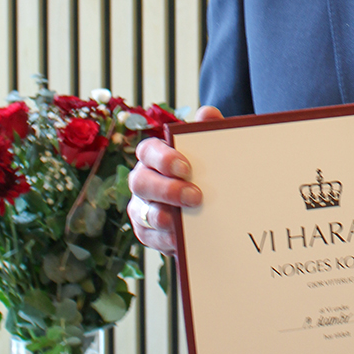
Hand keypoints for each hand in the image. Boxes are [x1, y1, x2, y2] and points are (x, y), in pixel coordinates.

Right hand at [127, 105, 222, 253]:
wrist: (213, 206)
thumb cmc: (205, 171)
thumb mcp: (211, 151)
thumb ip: (209, 132)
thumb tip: (208, 114)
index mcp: (155, 156)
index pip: (148, 151)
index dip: (163, 158)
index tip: (186, 167)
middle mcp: (143, 180)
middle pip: (140, 182)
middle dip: (166, 189)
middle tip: (195, 196)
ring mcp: (142, 207)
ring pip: (142, 212)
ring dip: (163, 217)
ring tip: (185, 221)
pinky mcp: (147, 233)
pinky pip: (150, 237)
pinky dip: (165, 239)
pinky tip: (181, 240)